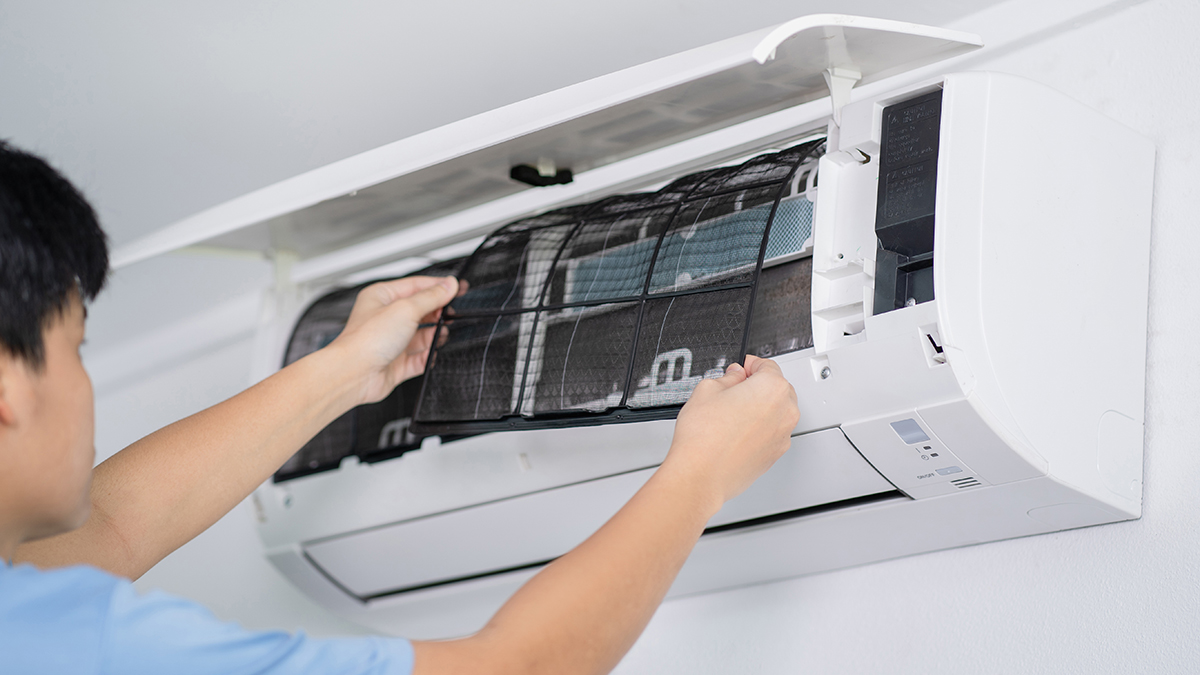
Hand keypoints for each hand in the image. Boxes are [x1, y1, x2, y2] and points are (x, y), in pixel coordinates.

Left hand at [326, 276, 459, 405]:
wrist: (354, 374)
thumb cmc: (366, 340)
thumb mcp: (406, 309)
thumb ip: (432, 297)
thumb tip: (449, 285)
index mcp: (381, 297)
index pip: (416, 286)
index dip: (438, 286)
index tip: (457, 288)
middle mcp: (385, 318)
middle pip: (420, 310)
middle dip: (437, 313)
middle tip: (450, 313)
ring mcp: (391, 341)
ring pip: (422, 335)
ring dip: (434, 335)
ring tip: (441, 334)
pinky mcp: (396, 363)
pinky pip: (419, 357)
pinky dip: (427, 356)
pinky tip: (431, 353)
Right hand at [661, 355, 799, 509]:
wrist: (701, 475)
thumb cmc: (703, 437)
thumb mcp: (707, 389)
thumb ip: (727, 377)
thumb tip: (735, 376)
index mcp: (772, 388)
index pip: (767, 366)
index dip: (750, 364)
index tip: (741, 368)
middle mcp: (785, 412)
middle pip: (777, 389)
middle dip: (757, 386)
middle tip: (734, 390)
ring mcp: (782, 436)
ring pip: (776, 412)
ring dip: (760, 408)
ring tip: (731, 413)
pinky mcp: (775, 455)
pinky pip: (771, 433)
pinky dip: (759, 429)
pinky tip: (735, 432)